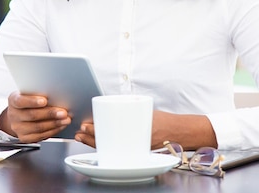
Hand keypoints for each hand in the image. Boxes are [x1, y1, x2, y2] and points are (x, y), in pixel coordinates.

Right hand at [0, 91, 71, 142]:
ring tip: (65, 119)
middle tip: (63, 112)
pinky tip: (60, 126)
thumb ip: (38, 93)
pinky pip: (40, 136)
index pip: (21, 101)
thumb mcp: (29, 93)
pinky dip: (53, 131)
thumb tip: (56, 94)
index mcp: (13, 101)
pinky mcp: (25, 138)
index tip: (45, 100)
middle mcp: (13, 115)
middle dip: (50, 114)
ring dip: (54, 123)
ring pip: (38, 127)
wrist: (18, 116)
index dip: (32, 101)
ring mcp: (18, 128)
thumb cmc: (27, 101)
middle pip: (32, 115)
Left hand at [74, 110, 216, 150]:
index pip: (110, 129)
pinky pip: (117, 151)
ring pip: (109, 148)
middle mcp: (133, 140)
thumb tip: (109, 105)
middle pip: (106, 140)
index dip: (95, 129)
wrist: (179, 133)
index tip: (85, 125)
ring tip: (82, 137)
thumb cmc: (162, 120)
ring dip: (94, 142)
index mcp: (135, 126)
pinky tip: (97, 143)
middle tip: (79, 132)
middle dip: (90, 137)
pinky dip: (105, 146)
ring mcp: (134, 148)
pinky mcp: (135, 153)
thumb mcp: (145, 110)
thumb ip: (128, 109)